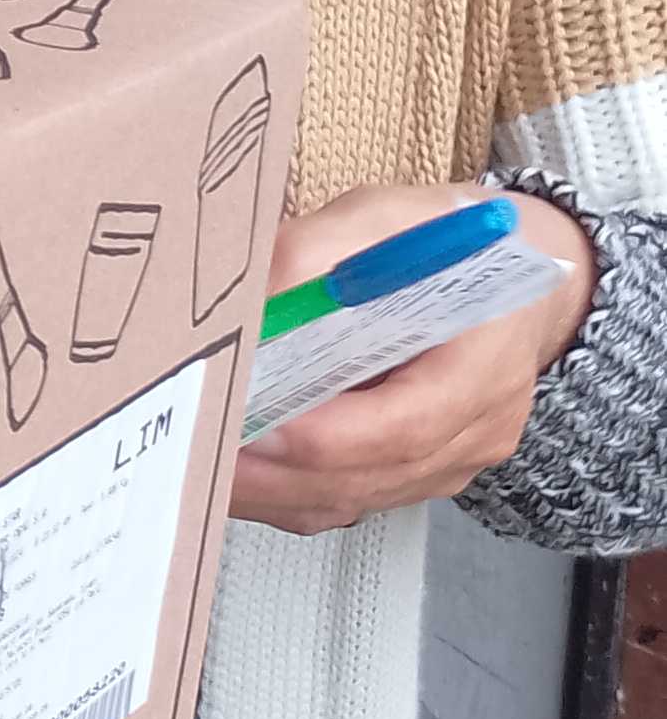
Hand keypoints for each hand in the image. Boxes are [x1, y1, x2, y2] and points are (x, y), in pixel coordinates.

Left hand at [229, 181, 597, 536]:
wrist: (514, 279)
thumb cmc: (455, 244)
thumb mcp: (389, 216)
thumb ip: (319, 250)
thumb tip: (253, 301)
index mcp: (485, 364)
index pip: (405, 427)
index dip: (325, 437)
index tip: (258, 424)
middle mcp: (475, 430)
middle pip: (368, 476)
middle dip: (277, 471)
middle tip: (204, 448)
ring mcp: (449, 464)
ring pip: (350, 500)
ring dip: (270, 490)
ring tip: (204, 461)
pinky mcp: (416, 476)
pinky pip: (346, 502)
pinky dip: (284, 493)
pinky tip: (237, 471)